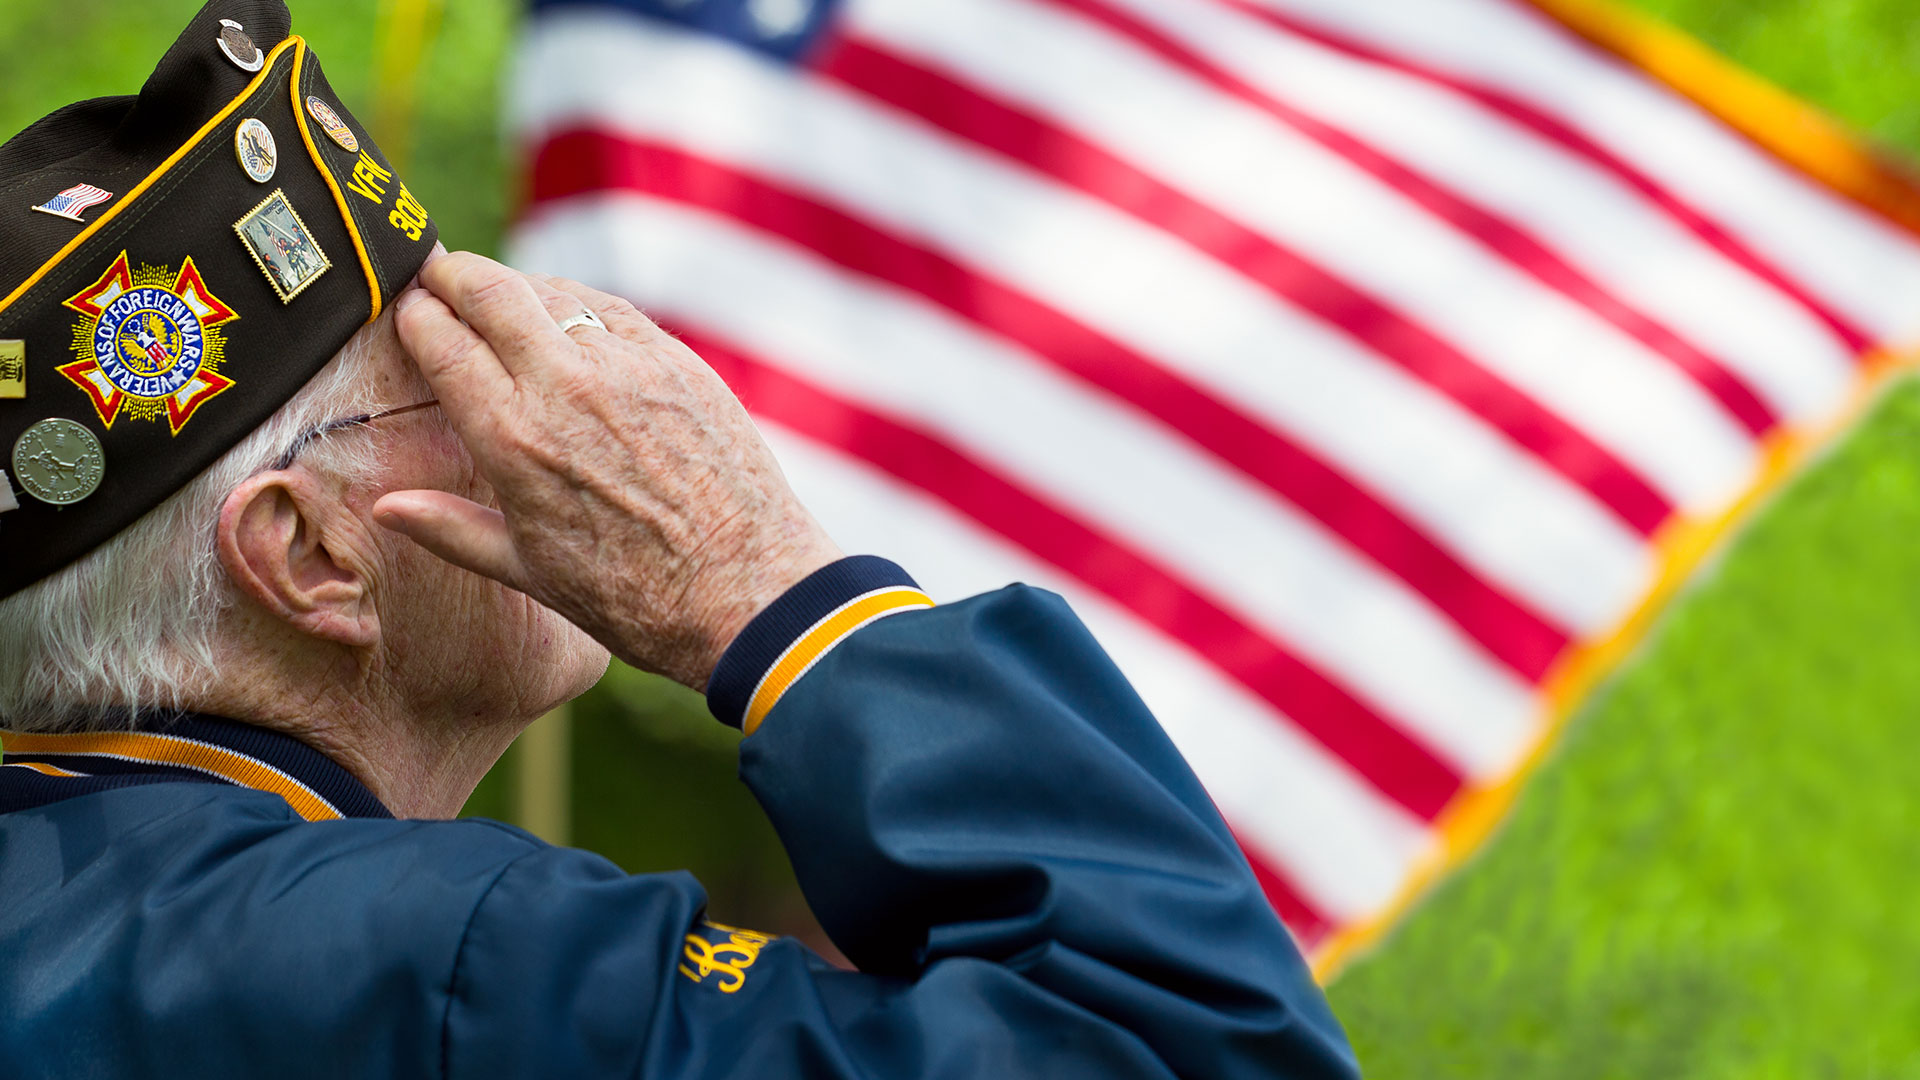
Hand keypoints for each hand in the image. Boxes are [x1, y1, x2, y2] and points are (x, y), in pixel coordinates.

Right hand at [372, 252, 842, 690]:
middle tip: (438, 274)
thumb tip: (386, 506)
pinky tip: (570, 318)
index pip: (441, 339)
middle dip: (452, 274)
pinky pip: (614, 310)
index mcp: (512, 437)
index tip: (407, 312)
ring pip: (553, 292)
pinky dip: (580, 305)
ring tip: (500, 299)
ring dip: (518, 288)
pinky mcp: (679, 362)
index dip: (414, 316)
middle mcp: (565, 385)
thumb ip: (451, 529)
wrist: (748, 592)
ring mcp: (628, 366)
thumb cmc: (635, 598)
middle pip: (489, 290)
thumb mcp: (530, 571)